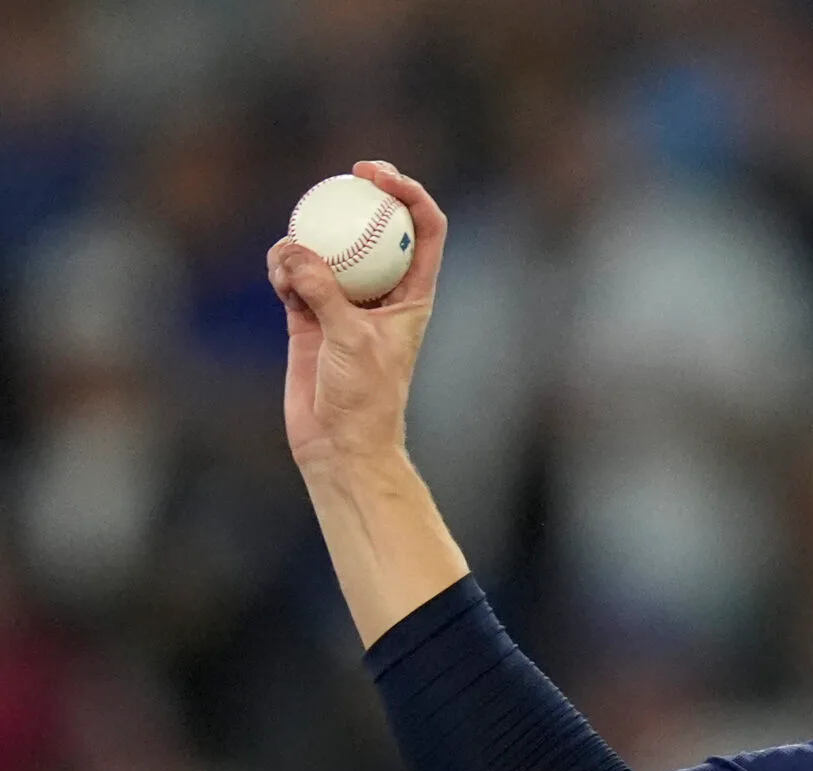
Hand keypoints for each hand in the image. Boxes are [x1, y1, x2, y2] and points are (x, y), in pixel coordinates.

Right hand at [267, 160, 448, 473]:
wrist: (339, 444)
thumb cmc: (364, 399)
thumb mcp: (350, 340)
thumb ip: (323, 291)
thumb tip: (293, 249)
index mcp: (414, 294)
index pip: (425, 230)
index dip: (411, 194)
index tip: (380, 176)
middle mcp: (382, 293)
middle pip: (378, 228)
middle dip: (363, 196)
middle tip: (343, 175)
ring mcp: (344, 301)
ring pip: (328, 248)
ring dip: (307, 240)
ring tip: (290, 259)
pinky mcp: (308, 315)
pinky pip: (294, 275)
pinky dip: (284, 269)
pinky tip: (278, 276)